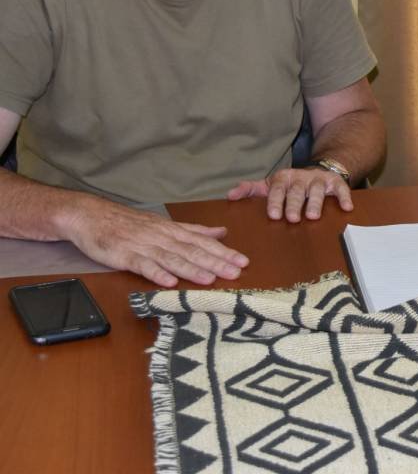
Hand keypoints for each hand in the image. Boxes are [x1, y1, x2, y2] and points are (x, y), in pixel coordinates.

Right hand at [61, 201, 247, 287]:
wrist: (91, 216)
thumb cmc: (129, 223)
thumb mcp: (165, 224)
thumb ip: (193, 230)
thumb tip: (221, 232)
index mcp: (172, 230)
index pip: (203, 241)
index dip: (223, 251)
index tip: (243, 261)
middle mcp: (162, 236)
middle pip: (192, 250)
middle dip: (215, 261)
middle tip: (236, 271)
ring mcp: (143, 246)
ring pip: (172, 258)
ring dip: (192, 269)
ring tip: (211, 279)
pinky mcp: (124, 255)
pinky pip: (143, 265)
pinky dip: (157, 274)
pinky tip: (169, 282)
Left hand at [227, 167, 352, 221]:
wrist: (318, 170)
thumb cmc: (290, 184)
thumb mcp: (270, 185)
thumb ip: (251, 190)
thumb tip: (230, 196)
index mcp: (283, 178)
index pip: (277, 189)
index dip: (275, 201)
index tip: (273, 215)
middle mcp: (301, 178)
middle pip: (296, 191)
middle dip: (294, 204)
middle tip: (292, 219)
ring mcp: (318, 180)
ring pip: (317, 190)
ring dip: (315, 202)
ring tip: (313, 216)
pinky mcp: (335, 182)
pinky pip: (341, 188)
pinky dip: (344, 197)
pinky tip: (346, 207)